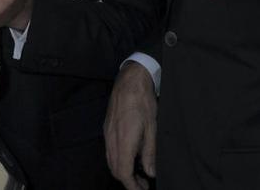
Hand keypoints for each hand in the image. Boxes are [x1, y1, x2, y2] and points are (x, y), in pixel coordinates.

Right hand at [105, 62, 156, 189]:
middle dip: (128, 181)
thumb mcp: (152, 128)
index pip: (123, 172)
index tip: (142, 189)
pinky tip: (131, 156)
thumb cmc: (143, 100)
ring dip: (122, 171)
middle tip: (143, 184)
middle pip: (115, 169)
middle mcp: (112, 138)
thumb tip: (150, 172)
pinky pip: (109, 150)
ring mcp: (107, 133)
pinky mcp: (107, 127)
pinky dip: (119, 160)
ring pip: (111, 161)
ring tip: (138, 173)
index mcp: (124, 140)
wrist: (130, 80)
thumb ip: (150, 152)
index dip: (132, 185)